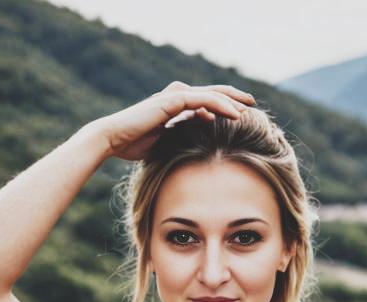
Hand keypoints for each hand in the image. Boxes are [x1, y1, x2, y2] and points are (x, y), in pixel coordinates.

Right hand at [96, 81, 255, 161]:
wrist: (113, 139)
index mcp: (175, 105)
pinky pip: (203, 100)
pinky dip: (220, 105)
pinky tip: (235, 114)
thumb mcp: (165, 141)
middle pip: (212, 93)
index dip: (225, 104)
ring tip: (250, 108)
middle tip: (253, 104)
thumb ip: (182, 134)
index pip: (205, 101)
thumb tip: (203, 130)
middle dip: (234, 97)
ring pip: (211, 94)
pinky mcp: (173, 100)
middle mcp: (176, 96)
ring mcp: (175, 96)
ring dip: (232, 100)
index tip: (242, 113)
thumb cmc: (133, 144)